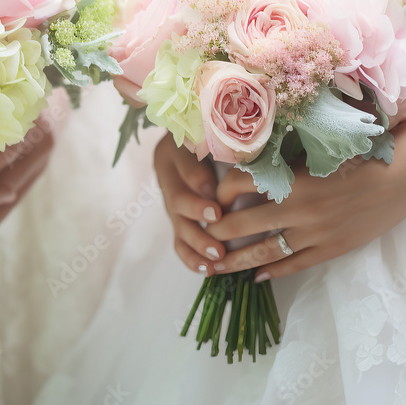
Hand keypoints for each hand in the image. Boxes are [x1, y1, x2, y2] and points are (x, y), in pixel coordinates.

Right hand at [153, 134, 227, 273]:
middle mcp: (166, 174)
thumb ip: (222, 146)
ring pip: (178, 224)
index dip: (196, 178)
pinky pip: (179, 241)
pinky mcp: (177, 219)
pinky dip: (192, 257)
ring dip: (197, 241)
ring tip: (216, 255)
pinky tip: (207, 268)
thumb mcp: (214, 135)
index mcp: (173, 149)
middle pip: (176, 197)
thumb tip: (239, 163)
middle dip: (196, 211)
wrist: (199, 141)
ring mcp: (170, 199)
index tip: (213, 189)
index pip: (182, 163)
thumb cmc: (216, 137)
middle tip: (217, 219)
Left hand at [205, 118, 405, 280]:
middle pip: (242, 223)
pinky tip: (256, 276)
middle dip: (216, 232)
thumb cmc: (363, 152)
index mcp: (291, 176)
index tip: (210, 197)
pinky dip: (272, 271)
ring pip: (263, 251)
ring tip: (215, 267)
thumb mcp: (318, 148)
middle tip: (198, 238)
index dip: (219, 192)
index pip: (238, 184)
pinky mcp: (331, 248)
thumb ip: (285, 157)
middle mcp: (297, 207)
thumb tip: (250, 160)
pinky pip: (294, 264)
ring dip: (236, 260)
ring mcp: (314, 231)